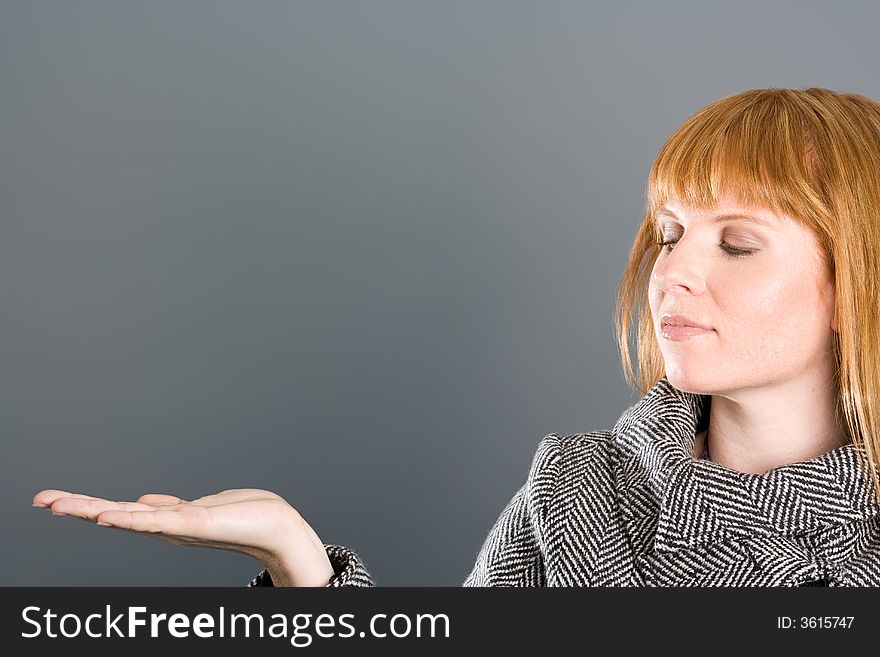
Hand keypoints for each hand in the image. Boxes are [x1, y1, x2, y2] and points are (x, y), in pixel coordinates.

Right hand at [32, 488, 334, 586]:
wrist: (277, 528)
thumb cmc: (242, 517)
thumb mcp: (197, 508)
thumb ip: (168, 507)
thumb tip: (142, 499)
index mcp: (164, 520)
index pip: (117, 509)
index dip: (85, 504)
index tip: (51, 498)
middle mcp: (165, 527)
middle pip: (113, 513)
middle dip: (77, 506)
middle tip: (40, 500)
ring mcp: (177, 528)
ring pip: (127, 517)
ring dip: (93, 510)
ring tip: (60, 505)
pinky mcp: (194, 525)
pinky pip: (157, 521)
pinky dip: (132, 519)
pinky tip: (108, 517)